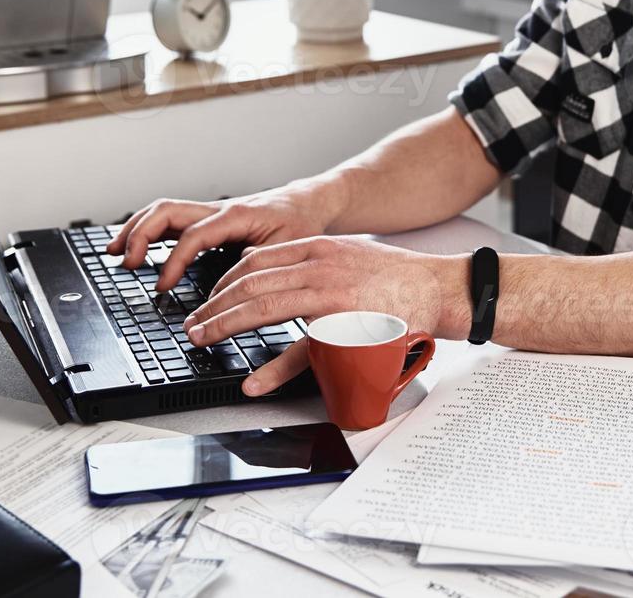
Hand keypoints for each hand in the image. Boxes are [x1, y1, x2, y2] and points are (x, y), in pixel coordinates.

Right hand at [106, 183, 337, 292]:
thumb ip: (263, 270)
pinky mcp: (209, 220)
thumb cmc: (302, 225)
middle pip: (167, 210)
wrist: (308, 204)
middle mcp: (218, 210)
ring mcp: (211, 213)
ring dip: (136, 229)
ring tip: (115, 253)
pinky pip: (172, 220)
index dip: (174, 261)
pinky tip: (136, 249)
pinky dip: (149, 231)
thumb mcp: (290, 250)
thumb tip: (234, 295)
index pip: (193, 235)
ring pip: (164, 211)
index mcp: (236, 215)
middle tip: (125, 262)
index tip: (162, 286)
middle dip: (140, 234)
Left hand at [181, 236, 463, 396]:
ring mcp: (330, 299)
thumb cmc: (397, 278)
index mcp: (318, 250)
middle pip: (249, 283)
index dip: (223, 281)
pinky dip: (271, 371)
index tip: (207, 299)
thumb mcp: (347, 254)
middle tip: (194, 324)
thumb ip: (310, 259)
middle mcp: (319, 269)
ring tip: (203, 340)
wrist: (439, 288)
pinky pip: (299, 353)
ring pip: (262, 309)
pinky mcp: (345, 331)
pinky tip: (253, 383)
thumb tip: (267, 266)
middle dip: (213, 305)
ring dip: (224, 326)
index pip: (255, 260)